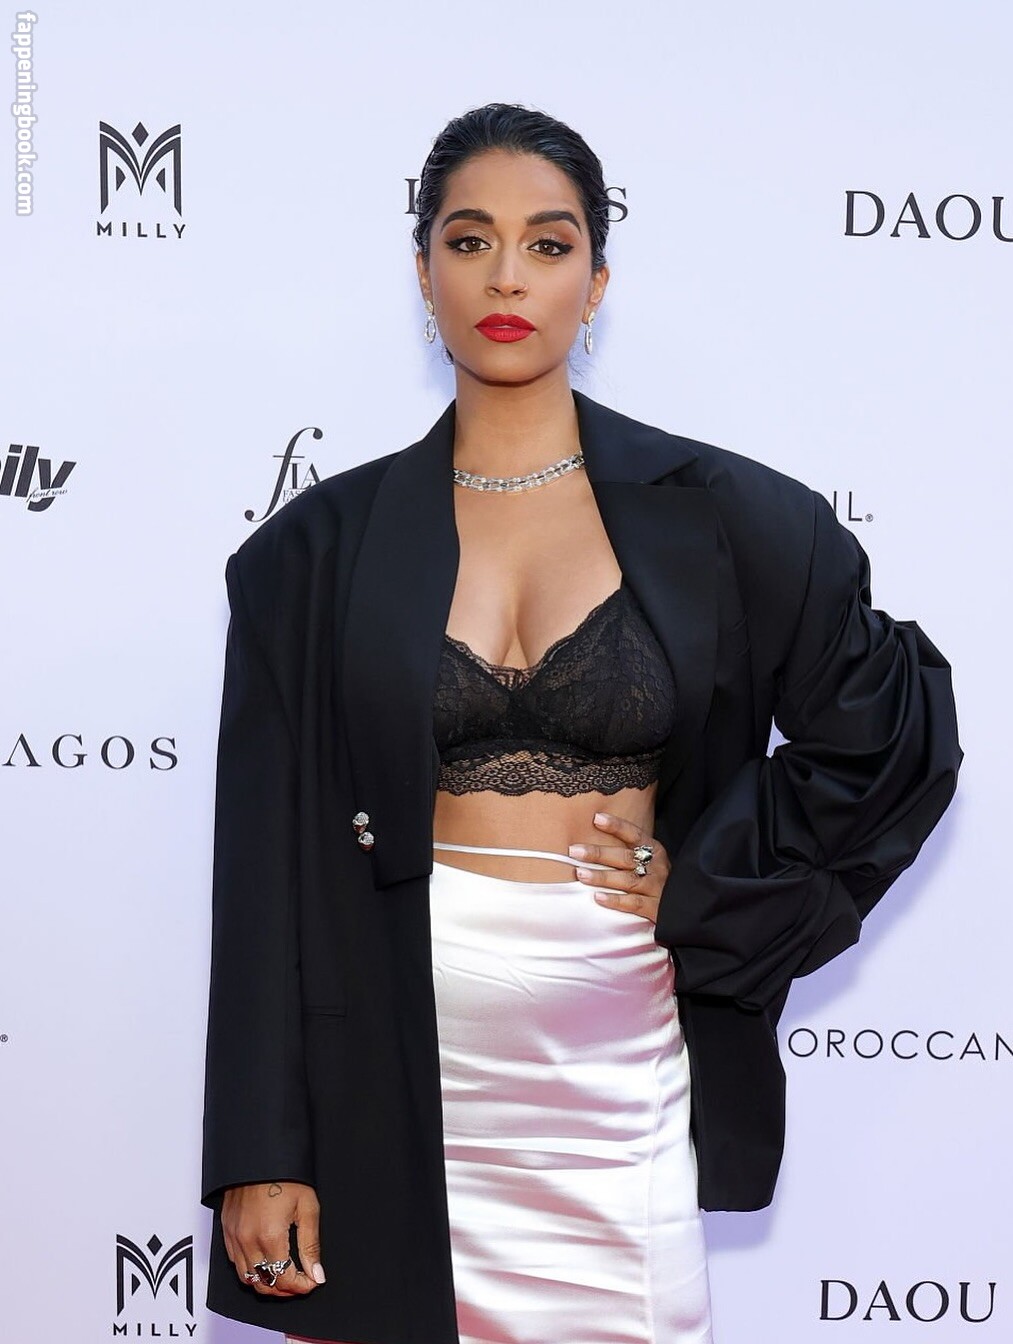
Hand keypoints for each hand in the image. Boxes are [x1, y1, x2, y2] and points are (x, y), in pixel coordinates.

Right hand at [221, 1180, 324, 1296]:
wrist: (261, 1154)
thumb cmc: (286, 1176)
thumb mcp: (307, 1208)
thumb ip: (311, 1245)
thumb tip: (316, 1274)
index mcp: (270, 1237)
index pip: (284, 1279)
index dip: (302, 1286)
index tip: (312, 1281)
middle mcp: (247, 1241)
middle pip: (264, 1284)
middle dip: (285, 1289)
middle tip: (300, 1282)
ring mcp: (234, 1236)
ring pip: (246, 1278)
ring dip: (266, 1283)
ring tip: (284, 1275)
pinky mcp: (226, 1230)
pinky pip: (234, 1262)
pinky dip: (250, 1269)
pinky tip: (264, 1261)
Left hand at [568, 810, 670, 925]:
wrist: (686, 908)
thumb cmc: (660, 881)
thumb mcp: (651, 862)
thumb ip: (630, 851)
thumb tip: (597, 834)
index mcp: (655, 851)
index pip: (634, 835)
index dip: (616, 826)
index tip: (596, 819)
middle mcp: (657, 867)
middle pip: (625, 857)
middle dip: (598, 853)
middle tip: (575, 851)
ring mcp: (657, 888)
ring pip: (627, 880)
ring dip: (602, 877)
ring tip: (580, 874)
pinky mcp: (655, 908)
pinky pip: (633, 903)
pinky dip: (615, 901)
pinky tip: (598, 898)